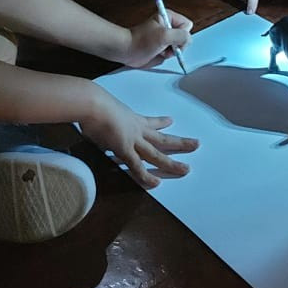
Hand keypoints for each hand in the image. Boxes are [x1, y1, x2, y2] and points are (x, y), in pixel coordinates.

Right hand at [79, 90, 198, 188]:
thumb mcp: (101, 113)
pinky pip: (137, 166)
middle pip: (163, 139)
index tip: (170, 121)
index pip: (150, 122)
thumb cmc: (92, 105)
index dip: (161, 122)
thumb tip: (91, 127)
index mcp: (132, 118)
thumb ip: (101, 124)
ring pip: (157, 155)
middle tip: (196, 144)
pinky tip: (156, 183)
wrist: (92, 104)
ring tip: (186, 169)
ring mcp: (133, 140)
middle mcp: (137, 129)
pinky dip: (146, 176)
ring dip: (171, 163)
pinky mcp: (125, 149)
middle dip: (180, 143)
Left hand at [117, 10, 192, 67]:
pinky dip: (166, 56)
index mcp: (169, 17)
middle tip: (165, 46)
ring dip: (171, 52)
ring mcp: (166, 37)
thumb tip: (188, 40)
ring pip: (179, 47)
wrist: (128, 50)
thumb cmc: (142, 40)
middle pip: (184, 37)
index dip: (182, 34)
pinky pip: (172, 53)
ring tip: (159, 50)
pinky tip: (158, 53)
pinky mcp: (162, 47)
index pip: (187, 25)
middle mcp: (169, 26)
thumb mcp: (164, 35)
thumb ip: (181, 36)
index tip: (171, 39)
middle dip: (177, 45)